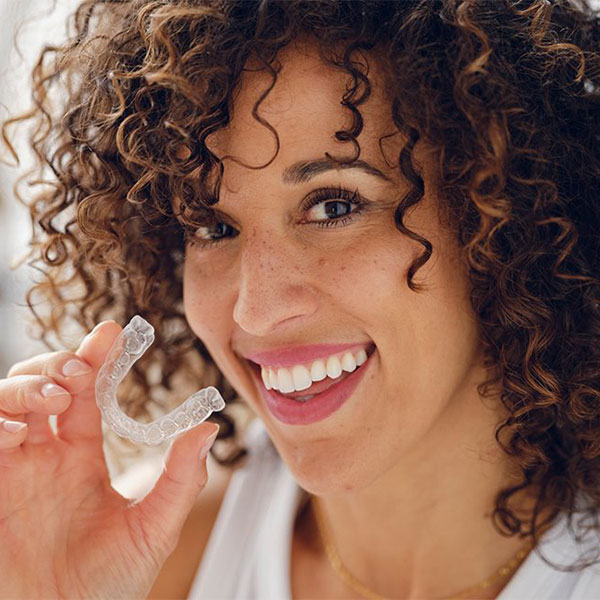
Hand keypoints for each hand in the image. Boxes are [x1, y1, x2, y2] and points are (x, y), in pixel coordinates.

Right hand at [0, 321, 219, 598]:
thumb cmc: (106, 588)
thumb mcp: (153, 529)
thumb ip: (181, 479)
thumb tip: (209, 426)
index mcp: (79, 457)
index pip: (86, 393)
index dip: (96, 359)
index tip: (114, 332)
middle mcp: (43, 456)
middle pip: (42, 384)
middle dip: (58, 365)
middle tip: (81, 371)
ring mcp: (10, 470)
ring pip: (6, 401)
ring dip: (27, 386)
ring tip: (57, 398)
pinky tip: (19, 430)